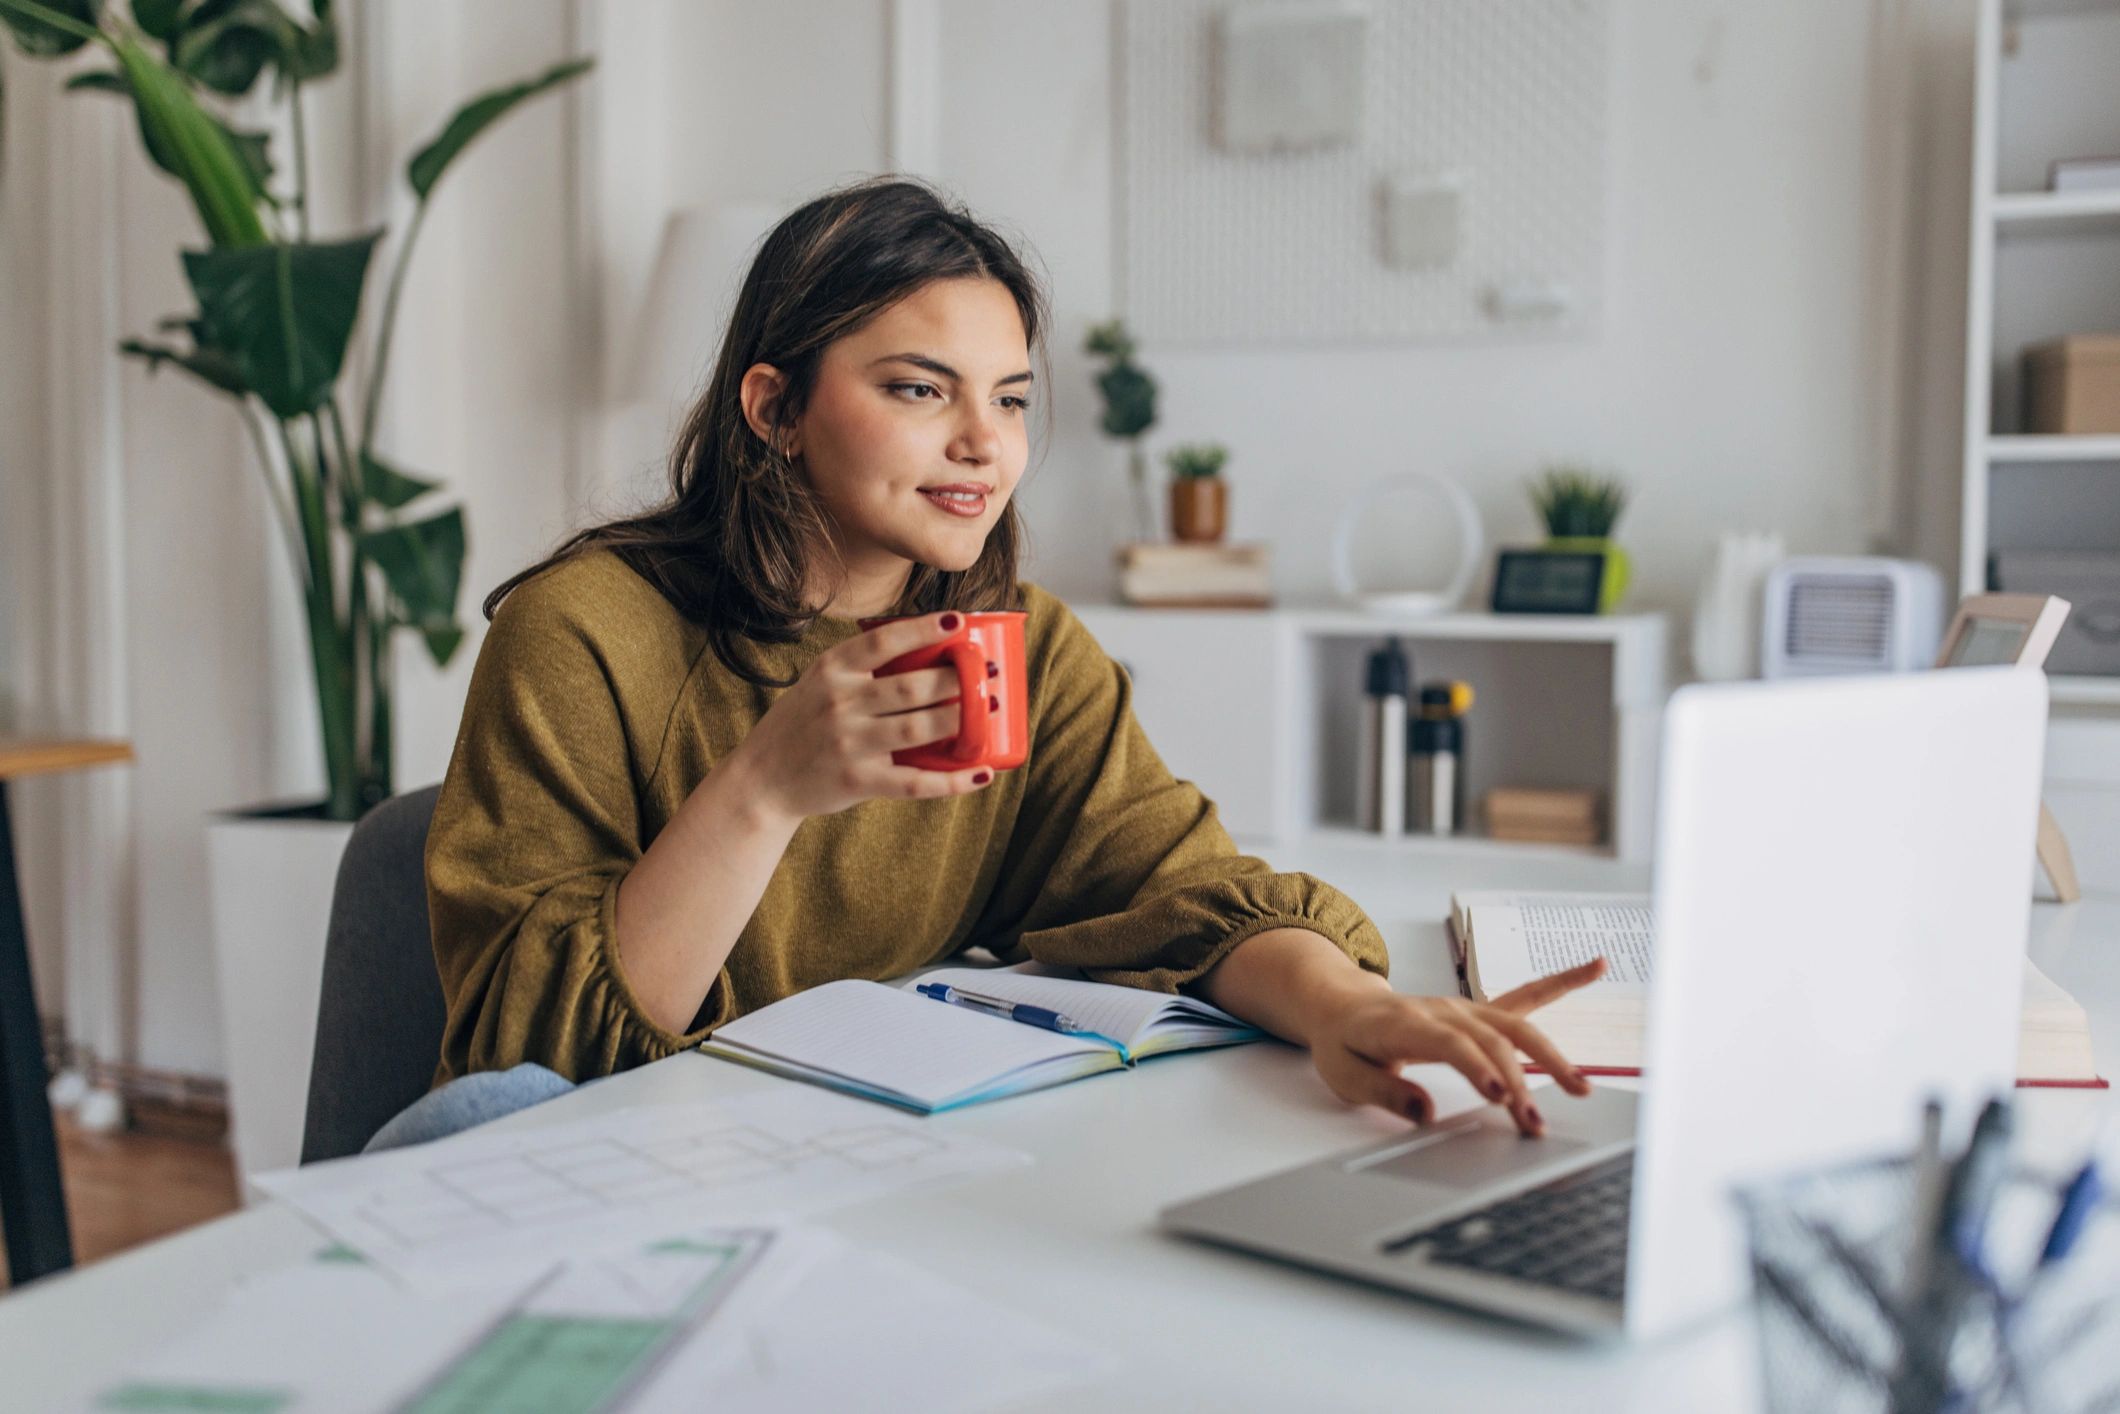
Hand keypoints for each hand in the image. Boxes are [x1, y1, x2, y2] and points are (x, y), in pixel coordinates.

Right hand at [734, 611, 997, 821]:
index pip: (883, 641)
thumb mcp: (819, 682)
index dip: (923, 629)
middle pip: (911, 686)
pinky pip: (914, 781)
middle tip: (986, 673)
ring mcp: (849, 744)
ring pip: (917, 729)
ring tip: (988, 709)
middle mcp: (839, 703)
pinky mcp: (858, 781)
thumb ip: (860, 667)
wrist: (762, 779)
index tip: (957, 622)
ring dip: (960, 719)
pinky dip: (953, 780)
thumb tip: (928, 646)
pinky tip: (982, 772)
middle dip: (956, 679)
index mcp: (831, 670)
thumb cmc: (802, 724)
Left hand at [1306, 959, 1607, 1135]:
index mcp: (1404, 1023)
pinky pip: (1525, 997)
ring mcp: (1463, 1007)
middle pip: (1490, 1041)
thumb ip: (1384, 1093)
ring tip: (1581, 1088)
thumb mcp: (1345, 1074)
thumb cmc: (1345, 1042)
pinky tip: (1595, 967)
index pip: (1449, 1043)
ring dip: (1549, 1058)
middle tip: (1533, 1121)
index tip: (1500, 1096)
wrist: (1342, 1005)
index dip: (1476, 1066)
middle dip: (1517, 1082)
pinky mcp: (1478, 1011)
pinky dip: (1562, 982)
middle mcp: (1442, 1010)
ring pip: (1515, 1027)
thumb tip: (1426, 1113)